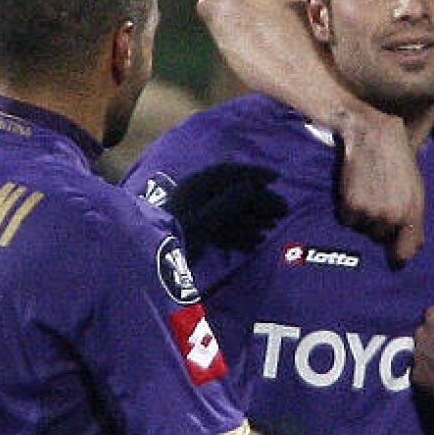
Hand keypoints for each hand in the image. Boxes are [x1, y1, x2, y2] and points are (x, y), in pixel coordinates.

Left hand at [163, 164, 287, 259]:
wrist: (149, 261)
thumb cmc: (174, 237)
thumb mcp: (203, 220)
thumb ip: (227, 202)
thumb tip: (250, 188)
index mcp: (195, 187)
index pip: (229, 172)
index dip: (254, 173)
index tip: (276, 177)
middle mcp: (196, 197)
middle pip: (233, 193)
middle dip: (260, 200)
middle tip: (283, 209)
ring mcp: (195, 215)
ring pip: (230, 212)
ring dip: (254, 217)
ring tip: (274, 225)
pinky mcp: (195, 234)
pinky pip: (223, 229)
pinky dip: (241, 234)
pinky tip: (256, 242)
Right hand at [335, 110, 424, 262]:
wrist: (374, 137)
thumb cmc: (399, 162)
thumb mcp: (416, 190)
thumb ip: (415, 220)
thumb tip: (415, 248)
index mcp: (412, 213)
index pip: (405, 251)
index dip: (399, 254)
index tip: (394, 254)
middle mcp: (392, 216)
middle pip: (380, 238)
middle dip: (380, 224)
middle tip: (380, 200)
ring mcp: (370, 212)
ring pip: (363, 229)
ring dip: (364, 217)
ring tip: (369, 192)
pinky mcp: (351, 205)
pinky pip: (348, 220)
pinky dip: (349, 210)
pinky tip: (356, 191)